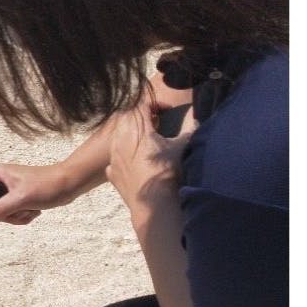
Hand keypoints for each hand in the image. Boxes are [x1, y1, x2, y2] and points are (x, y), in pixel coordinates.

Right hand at [0, 163, 82, 225]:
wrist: (69, 184)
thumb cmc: (46, 186)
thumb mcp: (20, 198)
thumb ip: (0, 209)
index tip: (3, 209)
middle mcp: (1, 181)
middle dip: (8, 214)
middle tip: (21, 209)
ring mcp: (10, 190)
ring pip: (4, 212)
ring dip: (18, 216)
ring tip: (30, 209)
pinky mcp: (20, 197)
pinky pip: (14, 213)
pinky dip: (24, 215)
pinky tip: (34, 210)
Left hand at [105, 97, 197, 214]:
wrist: (154, 203)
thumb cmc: (169, 172)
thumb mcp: (183, 146)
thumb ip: (189, 128)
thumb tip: (195, 117)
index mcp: (137, 129)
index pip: (141, 104)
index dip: (155, 103)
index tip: (166, 110)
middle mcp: (121, 138)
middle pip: (128, 117)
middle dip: (143, 116)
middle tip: (158, 122)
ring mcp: (113, 155)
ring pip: (119, 135)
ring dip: (133, 133)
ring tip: (149, 140)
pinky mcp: (111, 170)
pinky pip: (116, 155)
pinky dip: (125, 153)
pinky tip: (138, 160)